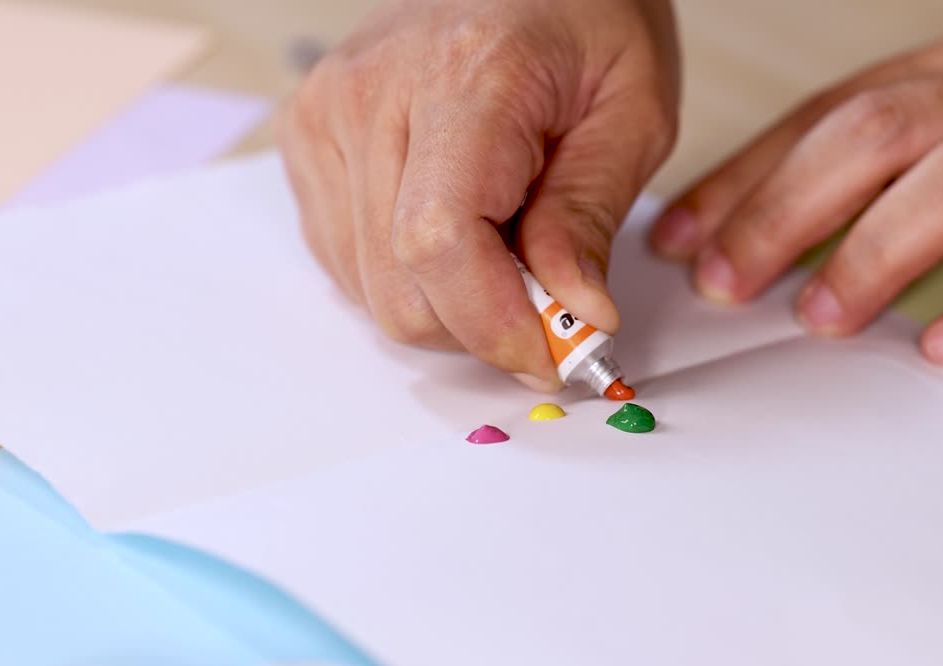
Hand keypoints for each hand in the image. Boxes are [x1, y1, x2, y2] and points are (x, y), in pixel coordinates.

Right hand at [278, 0, 678, 389]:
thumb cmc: (585, 16)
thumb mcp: (633, 112)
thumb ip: (589, 219)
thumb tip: (573, 319)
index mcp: (461, 77)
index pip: (439, 242)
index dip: (496, 324)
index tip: (555, 355)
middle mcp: (368, 96)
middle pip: (398, 288)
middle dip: (482, 327)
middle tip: (550, 307)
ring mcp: (325, 119)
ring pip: (370, 290)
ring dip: (449, 304)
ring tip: (507, 243)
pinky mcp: (309, 142)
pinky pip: (349, 263)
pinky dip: (411, 278)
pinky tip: (460, 232)